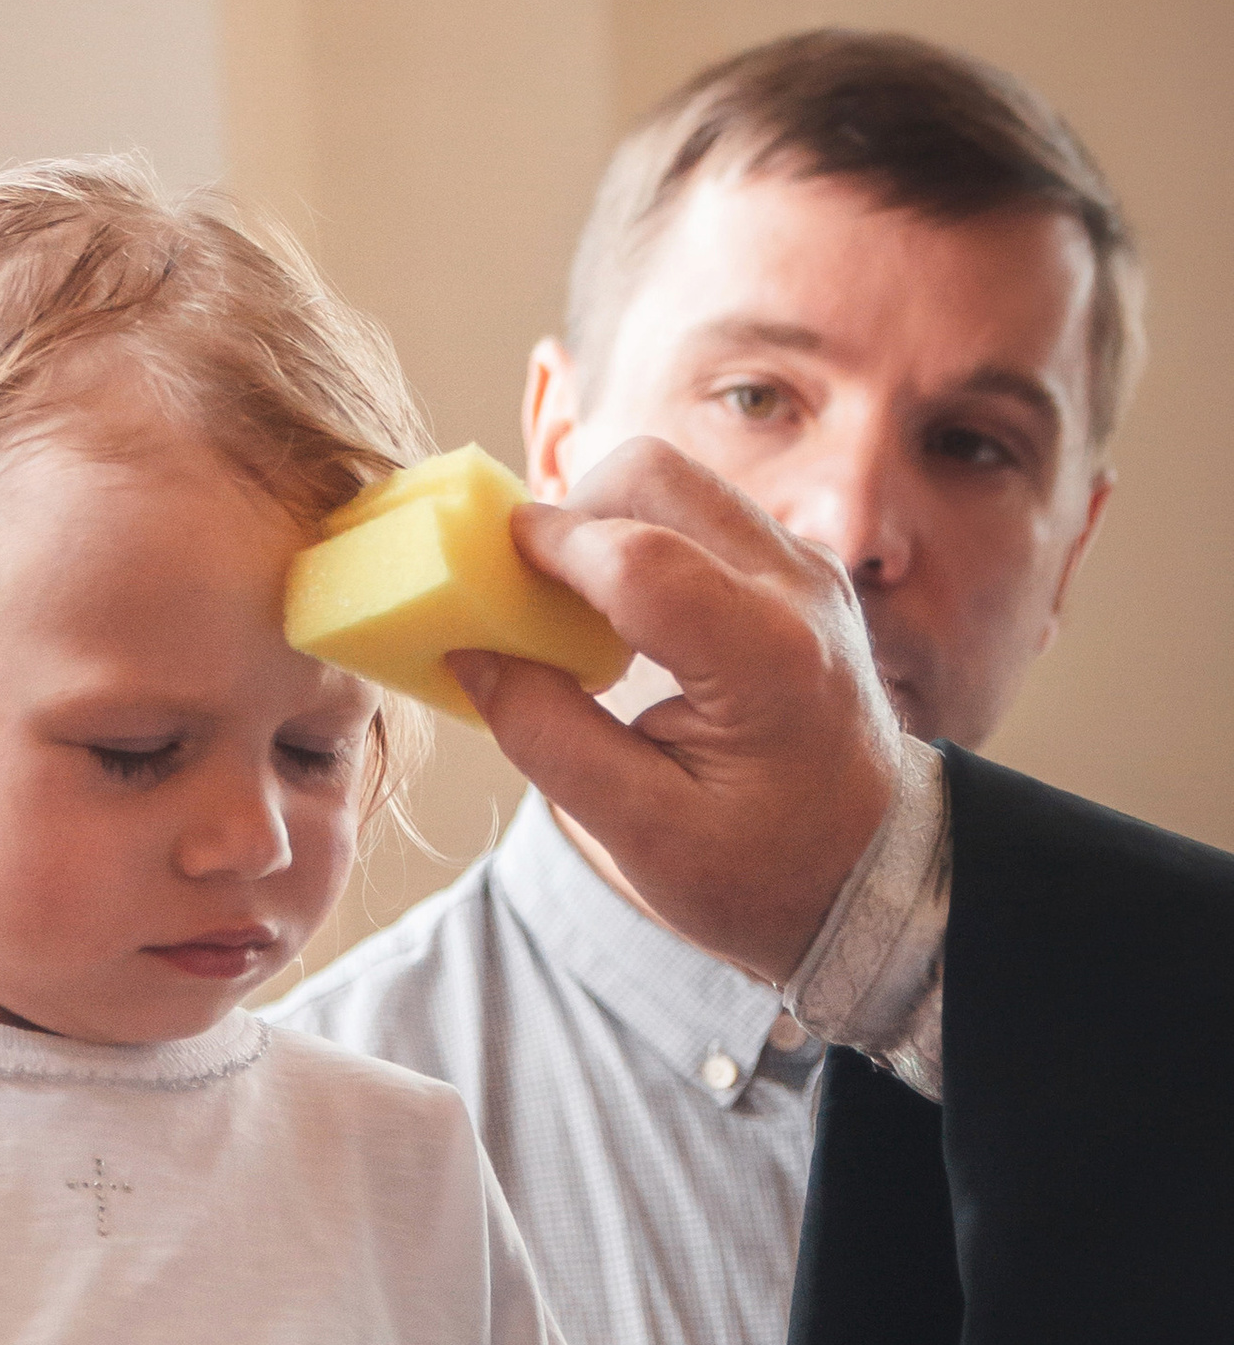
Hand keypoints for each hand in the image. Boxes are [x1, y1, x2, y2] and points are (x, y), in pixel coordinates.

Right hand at [447, 436, 913, 982]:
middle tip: (528, 591)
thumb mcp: (641, 832)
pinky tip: (620, 617)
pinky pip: (697, 510)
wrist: (874, 868)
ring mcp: (804, 566)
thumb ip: (547, 736)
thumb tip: (470, 651)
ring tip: (574, 611)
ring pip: (675, 482)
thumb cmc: (763, 867)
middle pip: (656, 477)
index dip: (547, 549)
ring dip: (604, 524)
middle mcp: (798, 588)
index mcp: (769, 661)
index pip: (640, 560)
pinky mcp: (792, 564)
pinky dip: (638, 538)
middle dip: (571, 514)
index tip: (480, 569)